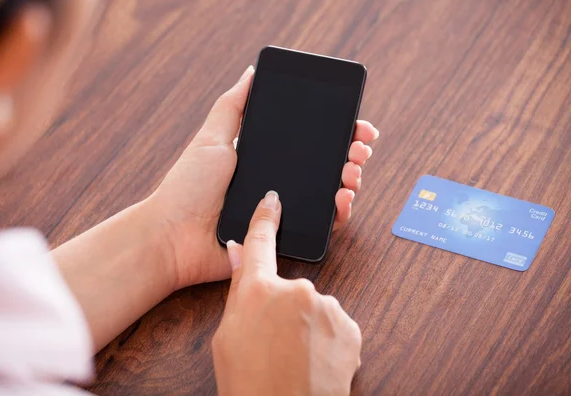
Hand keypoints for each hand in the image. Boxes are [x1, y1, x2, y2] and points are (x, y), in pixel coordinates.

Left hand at [148, 66, 378, 289]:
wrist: (174, 236)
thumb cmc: (188, 187)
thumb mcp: (211, 138)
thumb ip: (232, 106)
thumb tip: (251, 73)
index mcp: (265, 158)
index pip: (309, 142)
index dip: (336, 133)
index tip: (355, 124)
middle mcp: (279, 183)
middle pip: (326, 166)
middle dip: (351, 153)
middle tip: (359, 147)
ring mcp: (285, 211)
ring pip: (330, 194)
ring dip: (350, 179)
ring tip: (352, 170)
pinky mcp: (286, 237)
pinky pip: (322, 225)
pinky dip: (339, 212)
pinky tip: (342, 197)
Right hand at [212, 191, 361, 395]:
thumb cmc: (250, 383)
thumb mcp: (227, 338)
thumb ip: (238, 291)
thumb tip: (238, 253)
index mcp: (259, 290)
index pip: (261, 242)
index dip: (265, 218)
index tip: (273, 200)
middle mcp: (296, 290)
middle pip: (288, 288)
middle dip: (283, 309)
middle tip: (274, 343)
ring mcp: (327, 307)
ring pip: (314, 307)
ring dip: (307, 326)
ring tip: (296, 359)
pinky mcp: (350, 326)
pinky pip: (335, 323)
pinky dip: (327, 339)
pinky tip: (316, 361)